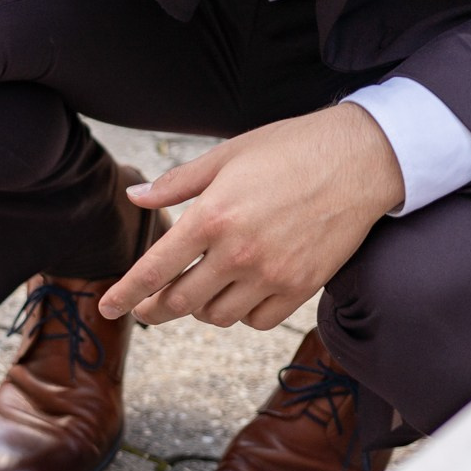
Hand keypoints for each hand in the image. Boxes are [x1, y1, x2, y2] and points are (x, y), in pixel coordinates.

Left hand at [99, 103, 404, 329]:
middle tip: (147, 306)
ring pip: (216, 316)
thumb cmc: (291, 150)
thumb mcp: (227, 155)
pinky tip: (239, 295)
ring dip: (199, 310)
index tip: (106, 307)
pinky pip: (257, 321)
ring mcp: (271, 273)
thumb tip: (136, 198)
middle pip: (179, 302)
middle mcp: (238, 252)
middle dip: (154, 309)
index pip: (153, 270)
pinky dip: (241, 314)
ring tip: (198, 291)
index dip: (124, 294)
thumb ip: (177, 183)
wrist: (364, 158)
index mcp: (212, 217)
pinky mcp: (302, 286)